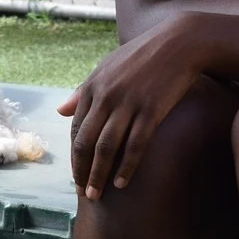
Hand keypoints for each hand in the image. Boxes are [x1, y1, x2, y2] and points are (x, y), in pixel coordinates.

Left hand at [58, 11, 213, 198]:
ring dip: (99, 175)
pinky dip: (126, 167)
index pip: (76, 129)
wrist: (178, 43)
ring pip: (106, 148)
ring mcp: (128, 104)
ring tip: (96, 195)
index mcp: (92, 86)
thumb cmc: (141, 55)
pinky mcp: (151, 110)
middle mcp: (106, 97)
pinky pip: (134, 146)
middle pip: (86, 142)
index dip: (74, 155)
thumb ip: (83, 91)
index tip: (75, 175)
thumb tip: (60, 111)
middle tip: (82, 193)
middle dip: (82, 171)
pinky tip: (122, 183)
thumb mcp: (107, 67)